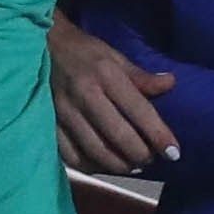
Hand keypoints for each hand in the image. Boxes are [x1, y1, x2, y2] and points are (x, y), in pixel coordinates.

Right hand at [51, 18, 177, 172]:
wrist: (40, 47)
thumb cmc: (83, 52)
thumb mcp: (114, 56)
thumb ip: (141, 76)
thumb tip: (170, 84)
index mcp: (105, 75)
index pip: (139, 110)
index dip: (159, 135)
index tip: (174, 153)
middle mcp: (85, 94)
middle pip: (118, 136)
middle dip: (140, 155)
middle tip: (150, 160)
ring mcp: (63, 112)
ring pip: (96, 151)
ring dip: (118, 165)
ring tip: (130, 165)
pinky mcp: (49, 124)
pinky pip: (72, 156)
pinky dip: (91, 166)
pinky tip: (102, 165)